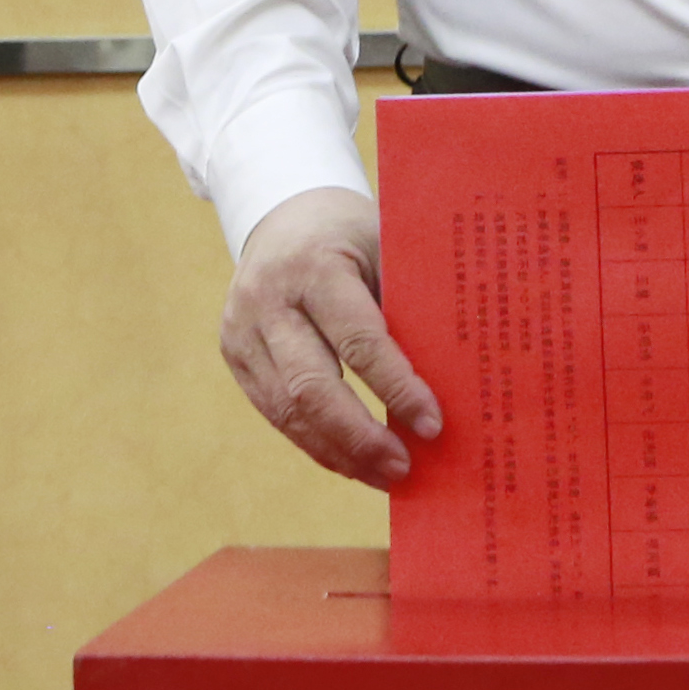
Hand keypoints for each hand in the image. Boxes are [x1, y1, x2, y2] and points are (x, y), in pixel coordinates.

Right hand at [219, 187, 439, 486]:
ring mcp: (242, 330)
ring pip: (287, 410)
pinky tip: (351, 461)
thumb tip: (453, 381)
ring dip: (338, 452)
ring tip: (384, 475)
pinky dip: (315, 441)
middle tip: (404, 468)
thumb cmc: (353, 234)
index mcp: (312, 266)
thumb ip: (407, 306)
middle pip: (311, 387)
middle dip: (360, 437)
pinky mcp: (235, 354)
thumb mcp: (385, 248)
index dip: (397, 388)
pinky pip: (275, 411)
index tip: (432, 425)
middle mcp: (267, 300)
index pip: (358, 341)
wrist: (285, 214)